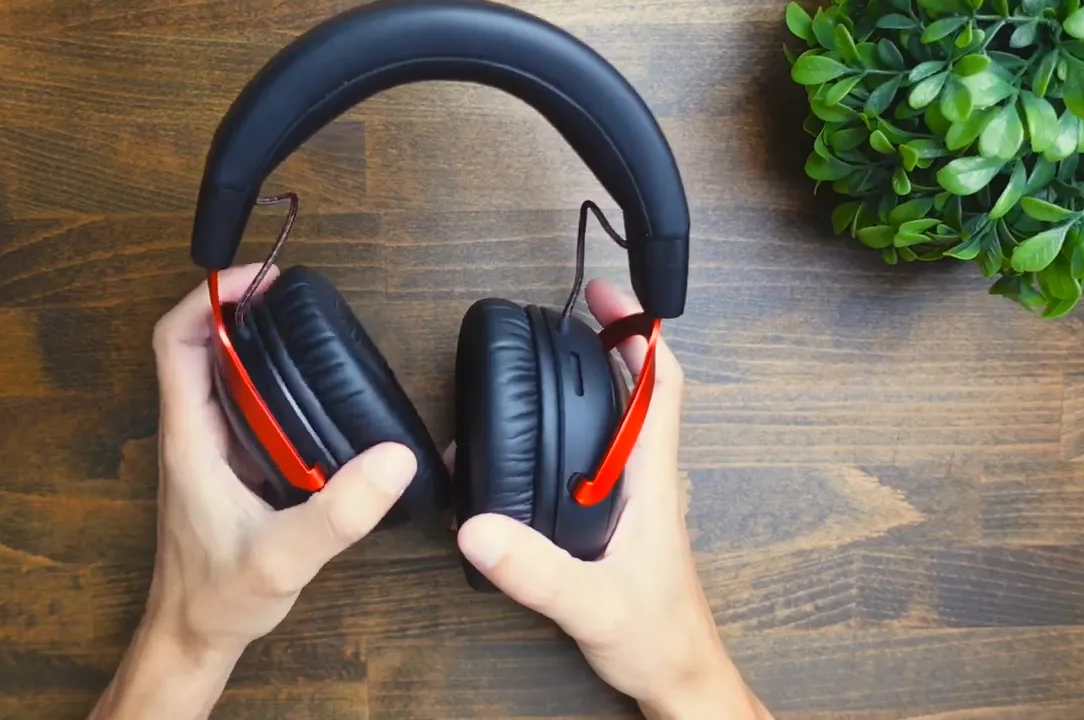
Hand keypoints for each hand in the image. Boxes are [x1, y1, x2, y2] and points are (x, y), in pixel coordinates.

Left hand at [90, 264, 417, 719]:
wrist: (194, 635)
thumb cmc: (218, 598)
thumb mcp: (283, 556)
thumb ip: (339, 512)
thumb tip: (393, 459)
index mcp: (191, 438)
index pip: (178, 341)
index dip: (212, 297)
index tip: (261, 280)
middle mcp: (194, 433)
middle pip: (199, 344)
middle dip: (239, 305)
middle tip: (291, 290)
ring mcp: (209, 450)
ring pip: (218, 372)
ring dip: (252, 340)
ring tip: (300, 323)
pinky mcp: (228, 467)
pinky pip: (240, 404)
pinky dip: (266, 380)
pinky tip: (308, 390)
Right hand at [455, 278, 771, 719]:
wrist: (680, 680)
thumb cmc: (656, 641)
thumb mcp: (591, 605)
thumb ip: (536, 570)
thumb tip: (479, 526)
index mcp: (651, 480)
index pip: (661, 387)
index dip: (638, 333)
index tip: (604, 296)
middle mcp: (649, 479)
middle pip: (645, 390)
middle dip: (615, 339)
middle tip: (573, 310)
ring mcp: (639, 498)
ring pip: (627, 420)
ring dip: (603, 379)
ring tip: (558, 356)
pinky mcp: (624, 519)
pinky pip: (609, 453)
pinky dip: (587, 422)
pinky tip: (550, 435)